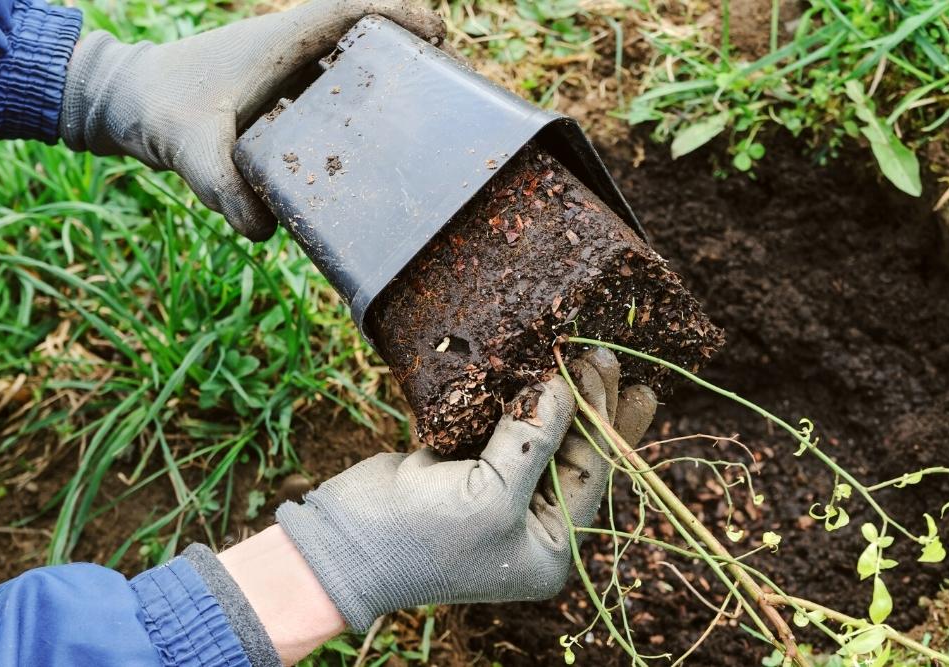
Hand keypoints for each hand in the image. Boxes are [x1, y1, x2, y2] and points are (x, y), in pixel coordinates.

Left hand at [60, 0, 445, 240]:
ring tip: (426, 116)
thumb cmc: (156, 107)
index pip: (351, 10)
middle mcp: (291, 49)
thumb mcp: (188, 146)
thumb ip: (223, 187)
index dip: (399, 15)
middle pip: (365, 35)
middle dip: (409, 51)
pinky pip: (332, 92)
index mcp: (282, 41)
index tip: (438, 34)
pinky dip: (359, 107)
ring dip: (388, 80)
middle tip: (450, 83)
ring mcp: (287, 70)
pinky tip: (372, 146)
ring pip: (351, 64)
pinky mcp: (281, 94)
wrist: (122, 101)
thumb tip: (265, 232)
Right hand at [275, 349, 656, 630]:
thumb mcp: (493, 497)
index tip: (606, 371)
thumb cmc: (425, 536)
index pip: (592, 472)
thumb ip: (534, 439)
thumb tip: (565, 386)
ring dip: (555, 395)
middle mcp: (531, 518)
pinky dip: (515, 396)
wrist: (342, 541)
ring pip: (541, 433)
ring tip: (583, 353)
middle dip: (589, 405)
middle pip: (574, 450)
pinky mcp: (466, 463)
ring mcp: (498, 489)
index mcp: (549, 544)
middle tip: (604, 355)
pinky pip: (502, 424)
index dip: (604, 419)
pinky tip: (535, 365)